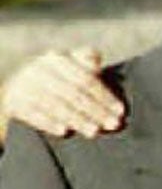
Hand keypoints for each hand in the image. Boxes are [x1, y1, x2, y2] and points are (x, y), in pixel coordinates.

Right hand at [1, 48, 122, 137]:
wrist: (19, 84)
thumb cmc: (56, 75)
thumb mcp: (71, 64)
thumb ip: (86, 60)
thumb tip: (95, 57)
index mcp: (58, 59)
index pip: (85, 79)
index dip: (104, 96)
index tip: (120, 111)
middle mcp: (41, 70)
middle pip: (73, 93)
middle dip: (96, 111)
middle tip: (112, 124)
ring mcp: (26, 86)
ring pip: (55, 105)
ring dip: (77, 119)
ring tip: (93, 131)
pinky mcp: (15, 102)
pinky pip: (33, 114)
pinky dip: (49, 123)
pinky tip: (64, 132)